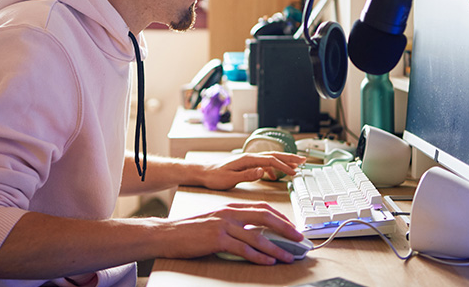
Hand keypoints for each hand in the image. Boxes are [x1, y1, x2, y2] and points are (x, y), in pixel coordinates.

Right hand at [156, 202, 304, 264]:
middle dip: (286, 229)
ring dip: (276, 248)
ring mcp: (223, 226)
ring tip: (288, 256)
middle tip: (299, 239)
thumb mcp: (216, 220)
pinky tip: (268, 262)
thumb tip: (256, 232)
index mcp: (230, 206)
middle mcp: (229, 213)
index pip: (262, 207)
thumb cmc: (191, 230)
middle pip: (265, 217)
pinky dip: (259, 257)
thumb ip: (235, 223)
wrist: (168, 234)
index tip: (292, 227)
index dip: (281, 217)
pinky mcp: (217, 240)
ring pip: (257, 236)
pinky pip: (244, 249)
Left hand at [197, 152, 306, 189]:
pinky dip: (273, 168)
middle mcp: (249, 157)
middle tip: (303, 160)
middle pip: (274, 155)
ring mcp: (248, 160)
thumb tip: (262, 171)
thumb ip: (247, 175)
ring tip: (295, 165)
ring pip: (270, 159)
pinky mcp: (247, 165)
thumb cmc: (215, 177)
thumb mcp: (230, 178)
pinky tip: (276, 175)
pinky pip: (264, 164)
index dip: (284, 166)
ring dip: (283, 161)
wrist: (204, 173)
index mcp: (247, 159)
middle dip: (289, 158)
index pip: (270, 160)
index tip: (294, 172)